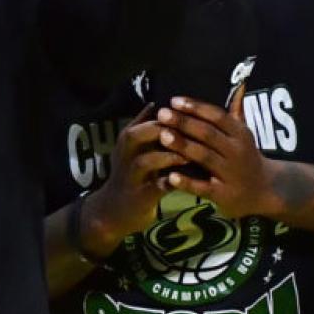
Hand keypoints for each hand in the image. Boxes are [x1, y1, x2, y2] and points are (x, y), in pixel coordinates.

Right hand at [77, 111, 185, 256]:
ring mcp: (131, 175)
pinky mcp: (140, 196)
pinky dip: (173, 181)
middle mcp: (126, 154)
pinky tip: (191, 179)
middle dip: (167, 130)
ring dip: (170, 156)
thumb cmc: (131, 174)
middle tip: (195, 131)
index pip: (150, 119)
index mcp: (128, 139)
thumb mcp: (133, 148)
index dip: (173, 114)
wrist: (115, 210)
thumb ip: (144, 126)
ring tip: (191, 155)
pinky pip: (157, 186)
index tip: (198, 113)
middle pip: (141, 134)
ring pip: (147, 160)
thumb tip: (156, 102)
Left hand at [160, 91, 277, 218]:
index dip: (196, 108)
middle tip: (162, 114)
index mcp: (240, 134)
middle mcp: (236, 152)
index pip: (217, 116)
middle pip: (208, 134)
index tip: (174, 100)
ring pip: (205, 157)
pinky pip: (203, 187)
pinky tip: (171, 176)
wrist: (266, 190)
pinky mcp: (224, 194)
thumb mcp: (244, 135)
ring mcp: (230, 174)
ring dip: (183, 146)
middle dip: (184, 123)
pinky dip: (187, 182)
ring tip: (162, 136)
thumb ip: (236, 112)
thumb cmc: (247, 158)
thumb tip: (239, 85)